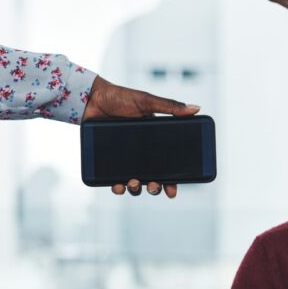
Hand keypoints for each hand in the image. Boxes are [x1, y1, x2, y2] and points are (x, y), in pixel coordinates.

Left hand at [82, 75, 199, 197]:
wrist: (91, 97)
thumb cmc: (120, 97)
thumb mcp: (147, 101)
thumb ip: (170, 107)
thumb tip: (196, 108)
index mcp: (154, 141)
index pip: (167, 164)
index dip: (172, 180)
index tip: (172, 191)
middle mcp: (140, 152)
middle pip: (152, 178)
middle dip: (155, 188)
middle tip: (153, 187)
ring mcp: (124, 158)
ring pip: (134, 182)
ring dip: (136, 189)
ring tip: (133, 184)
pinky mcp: (107, 160)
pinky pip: (113, 179)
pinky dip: (117, 187)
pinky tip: (118, 186)